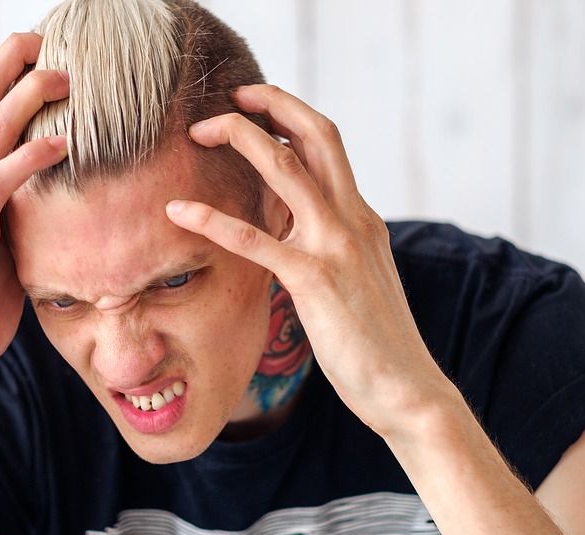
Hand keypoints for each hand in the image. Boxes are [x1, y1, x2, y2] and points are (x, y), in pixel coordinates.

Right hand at [0, 33, 68, 391]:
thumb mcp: (7, 244)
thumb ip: (22, 211)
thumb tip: (62, 193)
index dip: (6, 73)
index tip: (43, 49)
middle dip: (10, 63)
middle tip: (49, 39)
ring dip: (26, 98)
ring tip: (66, 76)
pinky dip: (30, 158)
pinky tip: (62, 142)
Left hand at [166, 85, 461, 437]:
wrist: (405, 387)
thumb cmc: (376, 341)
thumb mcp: (359, 279)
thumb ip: (333, 248)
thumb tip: (298, 235)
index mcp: (362, 218)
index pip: (328, 147)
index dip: (290, 118)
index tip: (255, 109)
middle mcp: (353, 220)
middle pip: (315, 135)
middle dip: (271, 104)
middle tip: (229, 97)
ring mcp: (336, 246)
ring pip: (285, 169)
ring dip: (241, 138)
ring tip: (199, 132)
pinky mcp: (314, 280)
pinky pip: (256, 239)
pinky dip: (213, 219)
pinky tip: (178, 211)